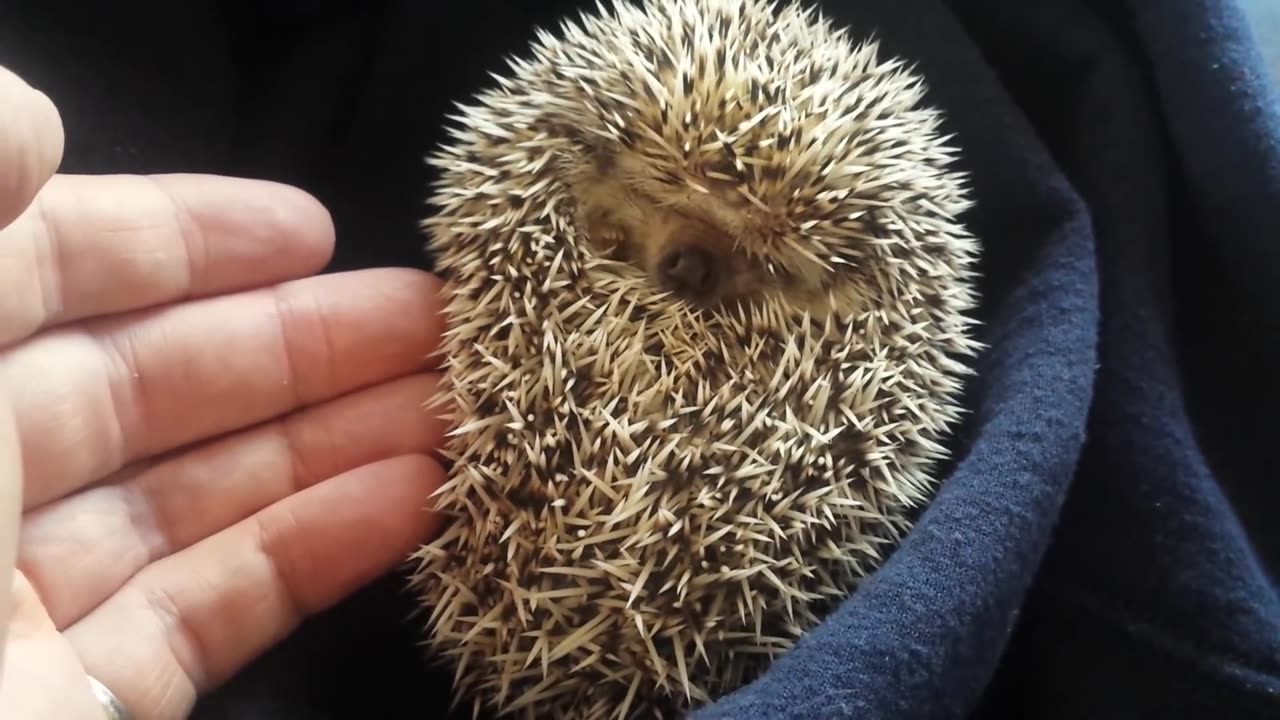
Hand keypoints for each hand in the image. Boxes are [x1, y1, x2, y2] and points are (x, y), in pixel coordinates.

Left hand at [0, 65, 445, 718]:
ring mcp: (4, 621)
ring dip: (336, 447)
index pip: (36, 278)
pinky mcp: (71, 717)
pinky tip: (409, 505)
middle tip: (438, 320)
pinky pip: (205, 616)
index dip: (179, 238)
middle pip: (144, 391)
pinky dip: (315, 557)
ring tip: (458, 406)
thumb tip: (20, 118)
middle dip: (302, 345)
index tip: (309, 227)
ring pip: (194, 505)